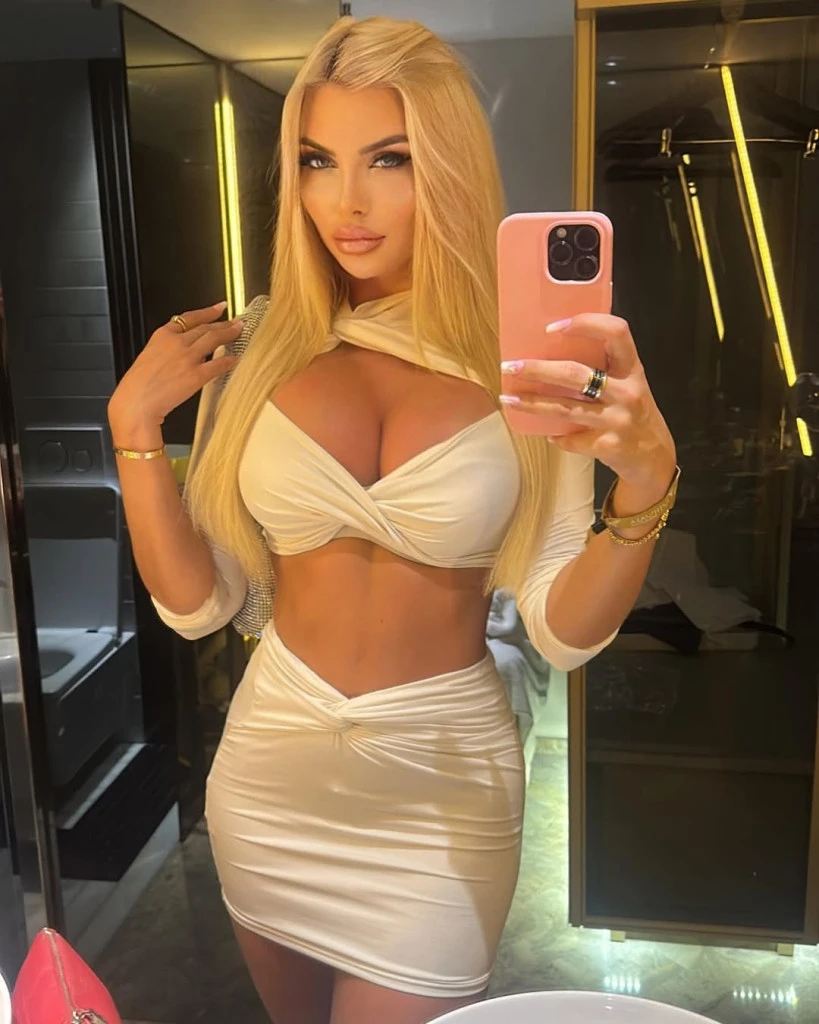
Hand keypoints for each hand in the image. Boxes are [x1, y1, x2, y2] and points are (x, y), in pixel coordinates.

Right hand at [108, 302, 241, 436]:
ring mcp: (187, 358)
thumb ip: (166, 349)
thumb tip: (183, 349)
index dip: (208, 312)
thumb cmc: (138, 385)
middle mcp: (177, 342)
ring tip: (239, 332)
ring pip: (214, 339)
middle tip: (236, 322)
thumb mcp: (149, 356)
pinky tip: (236, 359)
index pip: (190, 318)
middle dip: (224, 324)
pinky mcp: (196, 375)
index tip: (219, 308)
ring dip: (229, 334)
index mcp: (162, 335)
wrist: (136, 402)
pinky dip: (229, 361)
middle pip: (205, 328)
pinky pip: (218, 364)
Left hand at [500, 313, 675, 489]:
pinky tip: (546, 433)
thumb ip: (603, 369)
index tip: (552, 327)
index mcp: (632, 369)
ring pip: (565, 409)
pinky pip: (571, 439)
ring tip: (508, 399)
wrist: (654, 457)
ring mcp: (618, 420)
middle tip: (511, 366)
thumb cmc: (633, 413)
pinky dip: (555, 436)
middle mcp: (627, 392)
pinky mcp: (608, 445)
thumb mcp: (628, 385)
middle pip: (576, 373)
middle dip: (538, 369)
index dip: (586, 323)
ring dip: (532, 403)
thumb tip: (553, 352)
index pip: (616, 332)